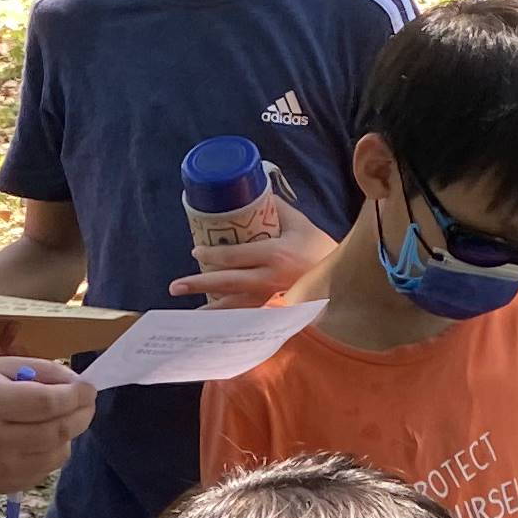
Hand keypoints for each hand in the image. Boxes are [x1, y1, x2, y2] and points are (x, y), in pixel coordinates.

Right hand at [0, 357, 97, 496]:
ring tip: (59, 418)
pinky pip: (45, 470)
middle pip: (58, 431)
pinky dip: (53, 452)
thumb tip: (78, 383)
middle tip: (86, 403)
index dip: (76, 395)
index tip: (88, 387)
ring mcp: (0, 467)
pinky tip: (39, 438)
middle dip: (82, 414)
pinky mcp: (4, 485)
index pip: (48, 403)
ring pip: (58, 453)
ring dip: (69, 434)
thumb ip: (38, 370)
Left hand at [170, 201, 335, 308]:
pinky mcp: (274, 310)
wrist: (342, 278)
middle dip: (199, 284)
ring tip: (187, 316)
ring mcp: (271, 298)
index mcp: (275, 255)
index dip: (212, 254)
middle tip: (175, 286)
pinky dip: (227, 320)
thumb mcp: (299, 223)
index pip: (235, 256)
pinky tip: (212, 324)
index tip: (195, 251)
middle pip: (227, 284)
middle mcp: (269, 280)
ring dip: (209, 311)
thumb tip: (252, 194)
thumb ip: (275, 208)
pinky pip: (245, 316)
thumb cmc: (319, 247)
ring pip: (233, 306)